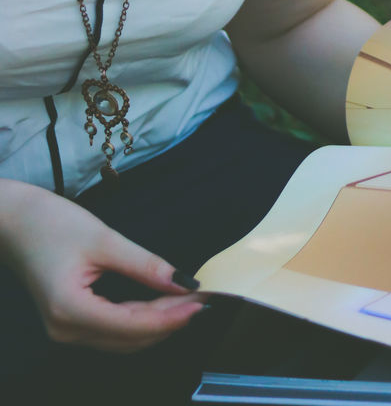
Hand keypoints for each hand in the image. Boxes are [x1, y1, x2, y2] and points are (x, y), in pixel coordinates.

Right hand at [0, 179, 204, 352]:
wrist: (14, 221)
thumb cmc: (51, 223)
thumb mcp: (103, 239)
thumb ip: (145, 264)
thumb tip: (184, 282)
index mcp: (70, 311)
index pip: (132, 325)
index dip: (171, 317)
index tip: (200, 302)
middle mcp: (65, 330)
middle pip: (129, 338)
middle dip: (167, 321)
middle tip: (200, 299)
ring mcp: (64, 330)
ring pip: (121, 339)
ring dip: (155, 323)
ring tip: (185, 301)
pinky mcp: (68, 321)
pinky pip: (110, 330)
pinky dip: (137, 319)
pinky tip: (159, 304)